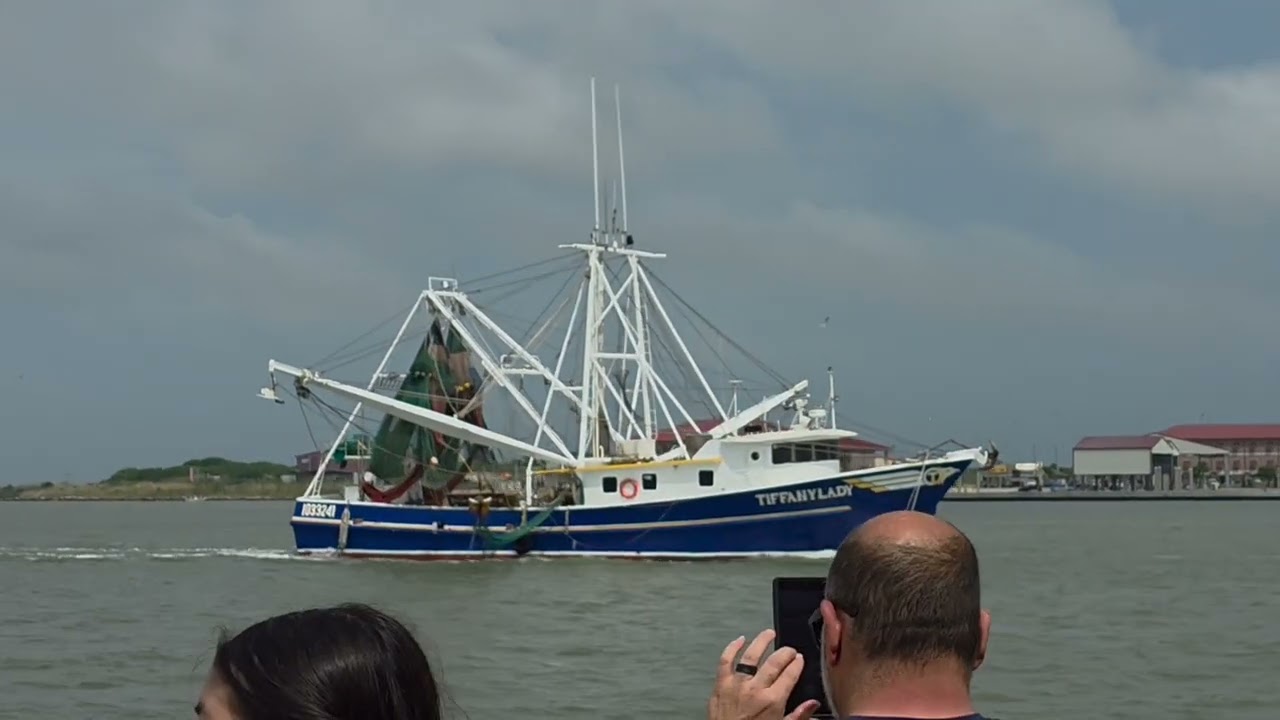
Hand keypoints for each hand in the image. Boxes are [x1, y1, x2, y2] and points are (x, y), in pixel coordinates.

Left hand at [707, 629, 821, 719]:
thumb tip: (813, 704)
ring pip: (751, 656)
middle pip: (774, 662)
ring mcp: (737, 684)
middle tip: (790, 650)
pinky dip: (732, 648)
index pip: (789, 675)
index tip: (799, 658)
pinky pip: (725, 661)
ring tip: (769, 633)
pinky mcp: (721, 684)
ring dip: (761, 642)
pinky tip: (740, 640)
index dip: (796, 664)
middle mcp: (756, 690)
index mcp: (773, 701)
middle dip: (785, 652)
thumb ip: (798, 715)